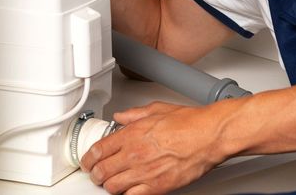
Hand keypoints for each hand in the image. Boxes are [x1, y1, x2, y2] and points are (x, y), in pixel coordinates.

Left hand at [81, 101, 227, 194]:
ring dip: (108, 185)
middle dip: (95, 173)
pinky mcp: (156, 188)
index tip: (88, 160)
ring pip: (113, 187)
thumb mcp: (156, 109)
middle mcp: (134, 154)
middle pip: (102, 171)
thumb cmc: (188, 122)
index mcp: (132, 134)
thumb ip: (134, 114)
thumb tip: (121, 116)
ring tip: (109, 182)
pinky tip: (127, 191)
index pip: (99, 150)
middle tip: (96, 173)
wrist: (207, 136)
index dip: (89, 158)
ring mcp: (144, 173)